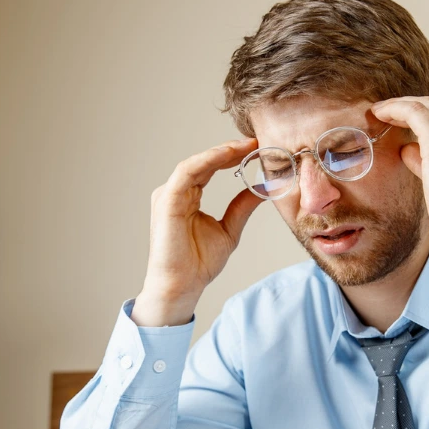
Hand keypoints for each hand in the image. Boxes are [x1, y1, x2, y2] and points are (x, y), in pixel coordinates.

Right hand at [132, 138, 263, 326]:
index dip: (232, 157)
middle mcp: (175, 192)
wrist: (182, 286)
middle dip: (230, 150)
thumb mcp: (229, 230)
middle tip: (255, 142)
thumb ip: (241, 207)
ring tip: (245, 146)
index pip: (210, 169)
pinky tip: (227, 155)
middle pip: (204, 162)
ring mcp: (168, 195)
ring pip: (196, 163)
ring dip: (221, 152)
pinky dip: (208, 160)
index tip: (256, 149)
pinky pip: (187, 172)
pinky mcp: (166, 200)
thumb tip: (262, 189)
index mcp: (187, 197)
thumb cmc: (198, 264)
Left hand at [371, 97, 428, 268]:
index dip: (424, 116)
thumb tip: (408, 148)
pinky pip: (413, 112)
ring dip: (399, 106)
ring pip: (424, 105)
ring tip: (379, 113)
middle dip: (409, 107)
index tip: (403, 120)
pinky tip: (379, 114)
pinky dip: (394, 109)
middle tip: (386, 113)